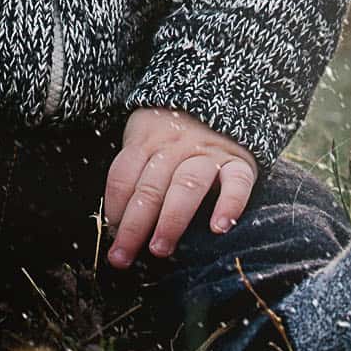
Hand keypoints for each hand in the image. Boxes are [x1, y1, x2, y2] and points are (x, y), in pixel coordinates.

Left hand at [103, 106, 257, 267]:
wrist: (220, 94)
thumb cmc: (173, 128)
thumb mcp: (146, 135)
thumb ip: (135, 170)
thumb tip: (117, 222)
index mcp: (147, 138)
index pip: (124, 175)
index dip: (115, 208)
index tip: (111, 237)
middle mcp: (175, 145)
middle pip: (150, 188)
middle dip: (134, 226)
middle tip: (123, 256)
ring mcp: (208, 152)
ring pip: (186, 186)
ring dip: (171, 219)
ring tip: (160, 249)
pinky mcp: (239, 161)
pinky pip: (237, 182)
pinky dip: (229, 204)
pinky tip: (219, 228)